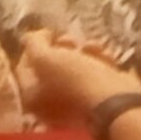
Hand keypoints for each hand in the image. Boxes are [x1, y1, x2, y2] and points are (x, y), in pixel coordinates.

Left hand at [17, 31, 140, 130]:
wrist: (117, 103)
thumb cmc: (75, 81)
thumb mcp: (45, 58)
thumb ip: (33, 43)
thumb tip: (33, 37)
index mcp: (32, 98)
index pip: (23, 66)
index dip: (34, 46)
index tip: (48, 34)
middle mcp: (51, 105)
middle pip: (51, 66)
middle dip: (62, 47)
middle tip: (70, 41)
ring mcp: (77, 103)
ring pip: (75, 66)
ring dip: (84, 51)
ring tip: (92, 47)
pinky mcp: (99, 99)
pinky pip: (95, 74)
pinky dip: (100, 62)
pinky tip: (106, 58)